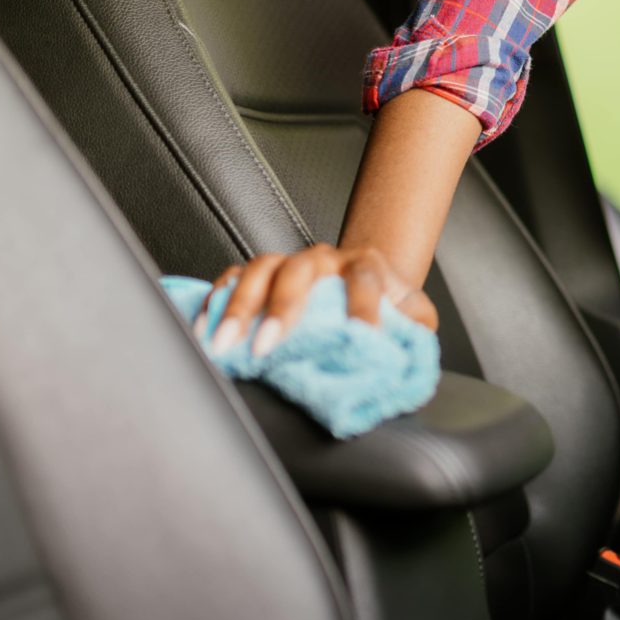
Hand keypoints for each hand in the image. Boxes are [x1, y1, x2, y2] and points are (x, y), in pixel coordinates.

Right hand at [203, 243, 437, 356]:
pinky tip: (204, 331)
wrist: (367, 279)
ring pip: (259, 270)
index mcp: (366, 266)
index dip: (362, 307)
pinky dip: (216, 301)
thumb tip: (410, 360)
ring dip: (239, 307)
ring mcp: (290, 262)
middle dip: (280, 308)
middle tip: (266, 347)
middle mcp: (324, 259)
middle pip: (299, 271)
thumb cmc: (389, 306)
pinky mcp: (263, 273)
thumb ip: (415, 334)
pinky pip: (233, 278)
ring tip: (223, 344)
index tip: (358, 338)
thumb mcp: (413, 318)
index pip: (364, 280)